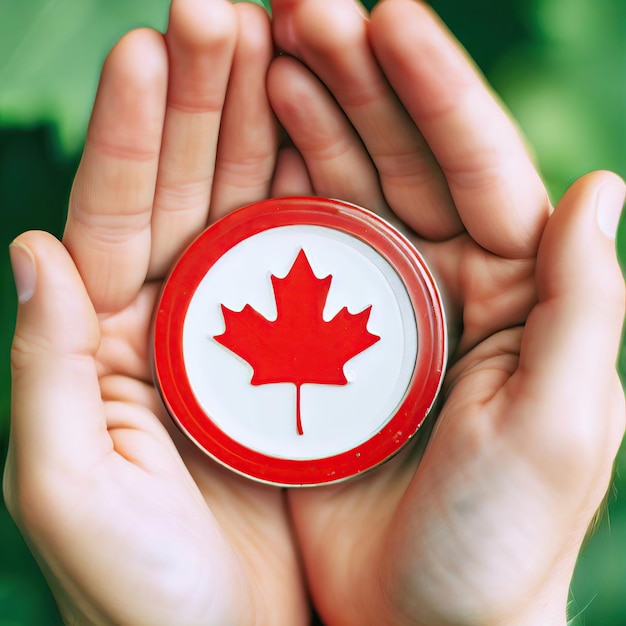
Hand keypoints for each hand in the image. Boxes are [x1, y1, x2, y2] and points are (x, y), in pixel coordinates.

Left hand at [3, 1, 307, 623]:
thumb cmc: (146, 596)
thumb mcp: (66, 489)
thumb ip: (39, 371)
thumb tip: (34, 249)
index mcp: (105, 343)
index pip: (112, 215)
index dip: (129, 130)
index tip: (152, 47)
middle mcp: (170, 322)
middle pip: (183, 189)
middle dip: (201, 98)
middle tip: (225, 9)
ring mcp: (240, 329)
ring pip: (245, 207)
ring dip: (256, 125)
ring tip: (276, 41)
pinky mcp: (298, 352)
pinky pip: (301, 258)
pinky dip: (309, 195)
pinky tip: (323, 134)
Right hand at [268, 0, 625, 623]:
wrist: (421, 618)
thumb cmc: (499, 540)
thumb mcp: (560, 422)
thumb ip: (582, 304)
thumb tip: (598, 184)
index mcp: (516, 291)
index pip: (480, 166)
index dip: (435, 88)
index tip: (385, 15)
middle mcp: (449, 283)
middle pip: (404, 159)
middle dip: (360, 79)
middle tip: (304, 9)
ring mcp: (380, 305)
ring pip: (344, 190)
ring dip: (312, 117)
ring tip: (268, 50)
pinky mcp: (324, 338)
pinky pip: (298, 249)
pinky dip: (275, 192)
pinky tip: (248, 141)